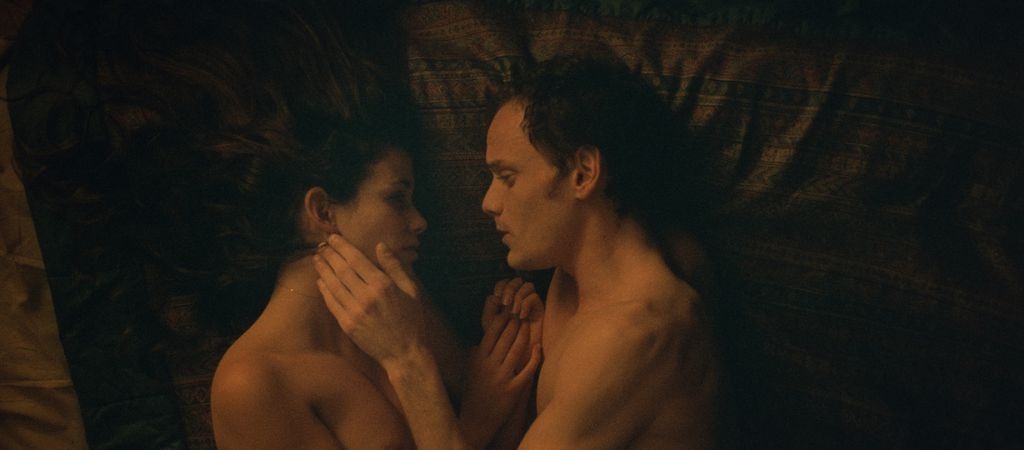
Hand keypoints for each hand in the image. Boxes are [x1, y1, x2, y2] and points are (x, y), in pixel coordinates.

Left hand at [314, 234, 425, 364]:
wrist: (404, 352)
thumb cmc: (411, 319)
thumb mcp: (411, 290)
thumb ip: (395, 267)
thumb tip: (381, 246)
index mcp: (383, 285)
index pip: (357, 260)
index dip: (343, 247)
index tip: (333, 238)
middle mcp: (367, 296)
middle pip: (342, 270)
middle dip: (330, 255)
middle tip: (322, 246)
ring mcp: (355, 311)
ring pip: (334, 285)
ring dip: (323, 270)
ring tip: (317, 259)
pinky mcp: (348, 325)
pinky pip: (332, 303)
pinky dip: (324, 290)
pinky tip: (320, 281)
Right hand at [460, 309, 540, 447]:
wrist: (477, 420)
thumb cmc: (473, 393)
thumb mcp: (470, 371)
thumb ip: (475, 354)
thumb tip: (480, 339)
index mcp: (478, 360)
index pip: (491, 333)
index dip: (501, 319)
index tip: (508, 311)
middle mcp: (489, 367)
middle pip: (505, 337)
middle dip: (515, 323)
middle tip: (521, 313)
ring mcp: (502, 378)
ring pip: (517, 349)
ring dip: (524, 334)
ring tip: (528, 325)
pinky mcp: (514, 390)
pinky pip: (527, 369)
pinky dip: (534, 356)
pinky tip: (537, 347)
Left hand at [487, 278, 543, 370]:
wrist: (516, 356)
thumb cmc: (501, 341)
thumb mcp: (490, 324)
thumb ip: (490, 308)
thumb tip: (494, 295)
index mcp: (506, 299)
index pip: (504, 282)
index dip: (501, 285)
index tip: (497, 297)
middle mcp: (519, 298)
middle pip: (516, 280)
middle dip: (509, 289)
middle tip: (505, 303)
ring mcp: (530, 303)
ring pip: (528, 286)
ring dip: (519, 296)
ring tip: (514, 312)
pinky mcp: (539, 310)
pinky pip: (535, 297)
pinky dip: (527, 304)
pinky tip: (522, 316)